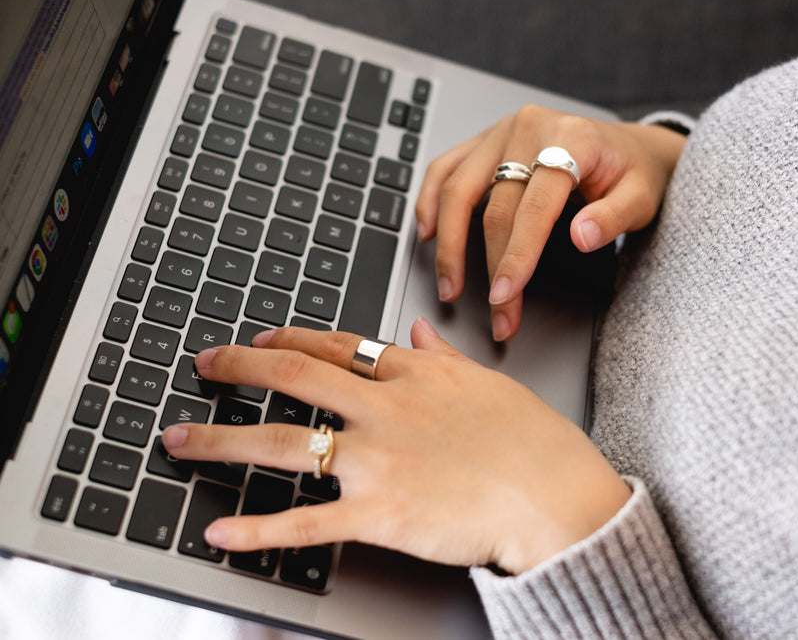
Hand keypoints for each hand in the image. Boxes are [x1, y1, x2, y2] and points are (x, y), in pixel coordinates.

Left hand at [163, 320, 630, 574]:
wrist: (556, 495)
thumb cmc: (533, 442)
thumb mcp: (489, 384)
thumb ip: (444, 356)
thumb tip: (419, 329)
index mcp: (413, 376)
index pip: (336, 347)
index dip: (289, 341)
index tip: (260, 339)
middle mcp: (386, 409)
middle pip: (295, 378)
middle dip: (238, 370)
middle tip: (203, 366)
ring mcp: (378, 460)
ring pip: (284, 443)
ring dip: (223, 441)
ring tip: (179, 442)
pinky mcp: (380, 513)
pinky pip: (306, 522)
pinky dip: (259, 529)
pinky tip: (221, 531)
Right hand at [415, 104, 686, 340]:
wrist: (631, 146)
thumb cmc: (634, 173)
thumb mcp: (642, 197)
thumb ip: (613, 218)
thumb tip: (581, 237)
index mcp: (571, 138)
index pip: (534, 208)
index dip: (515, 257)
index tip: (504, 296)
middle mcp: (530, 127)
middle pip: (494, 206)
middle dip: (489, 267)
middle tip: (495, 312)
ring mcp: (502, 131)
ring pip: (457, 188)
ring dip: (449, 242)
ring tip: (449, 285)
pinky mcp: (485, 140)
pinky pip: (445, 168)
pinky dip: (429, 201)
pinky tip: (427, 234)